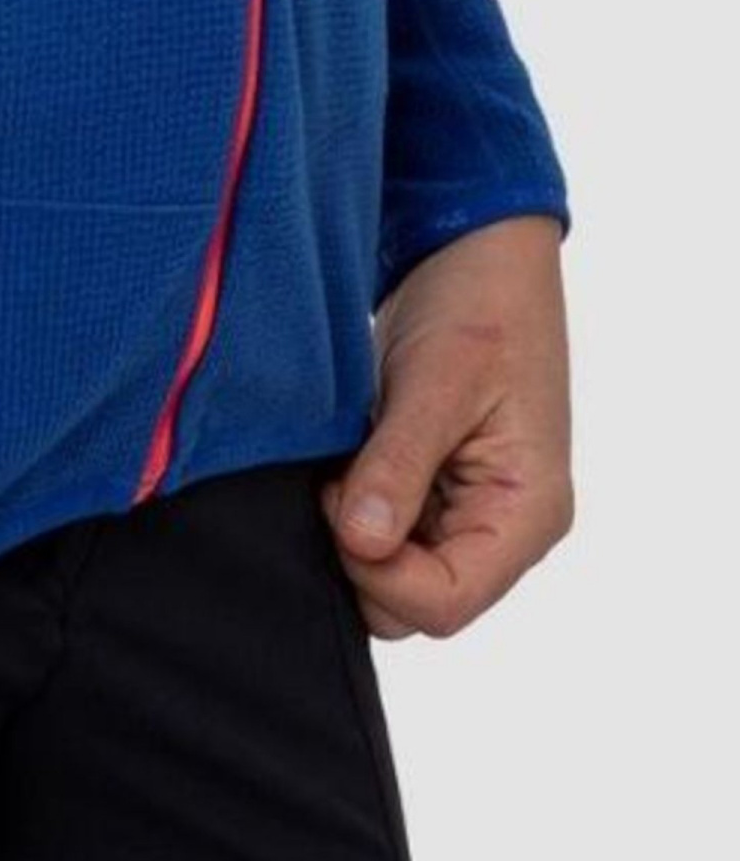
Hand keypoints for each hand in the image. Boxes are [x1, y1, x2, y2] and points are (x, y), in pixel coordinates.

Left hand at [322, 214, 573, 638]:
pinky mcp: (434, 500)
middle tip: (334, 477)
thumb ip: (399, 464)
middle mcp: (502, 530)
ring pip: (389, 578)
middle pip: (410, 605)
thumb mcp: (438, 381)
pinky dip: (351, 513)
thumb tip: (364, 540)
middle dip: (357, 557)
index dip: (375, 572)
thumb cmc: (479, 306)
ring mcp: (468, 518)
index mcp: (526, 513)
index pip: (443, 603)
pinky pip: (382, 540)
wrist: (475, 256)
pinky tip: (342, 463)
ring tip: (342, 463)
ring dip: (351, 534)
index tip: (338, 497)